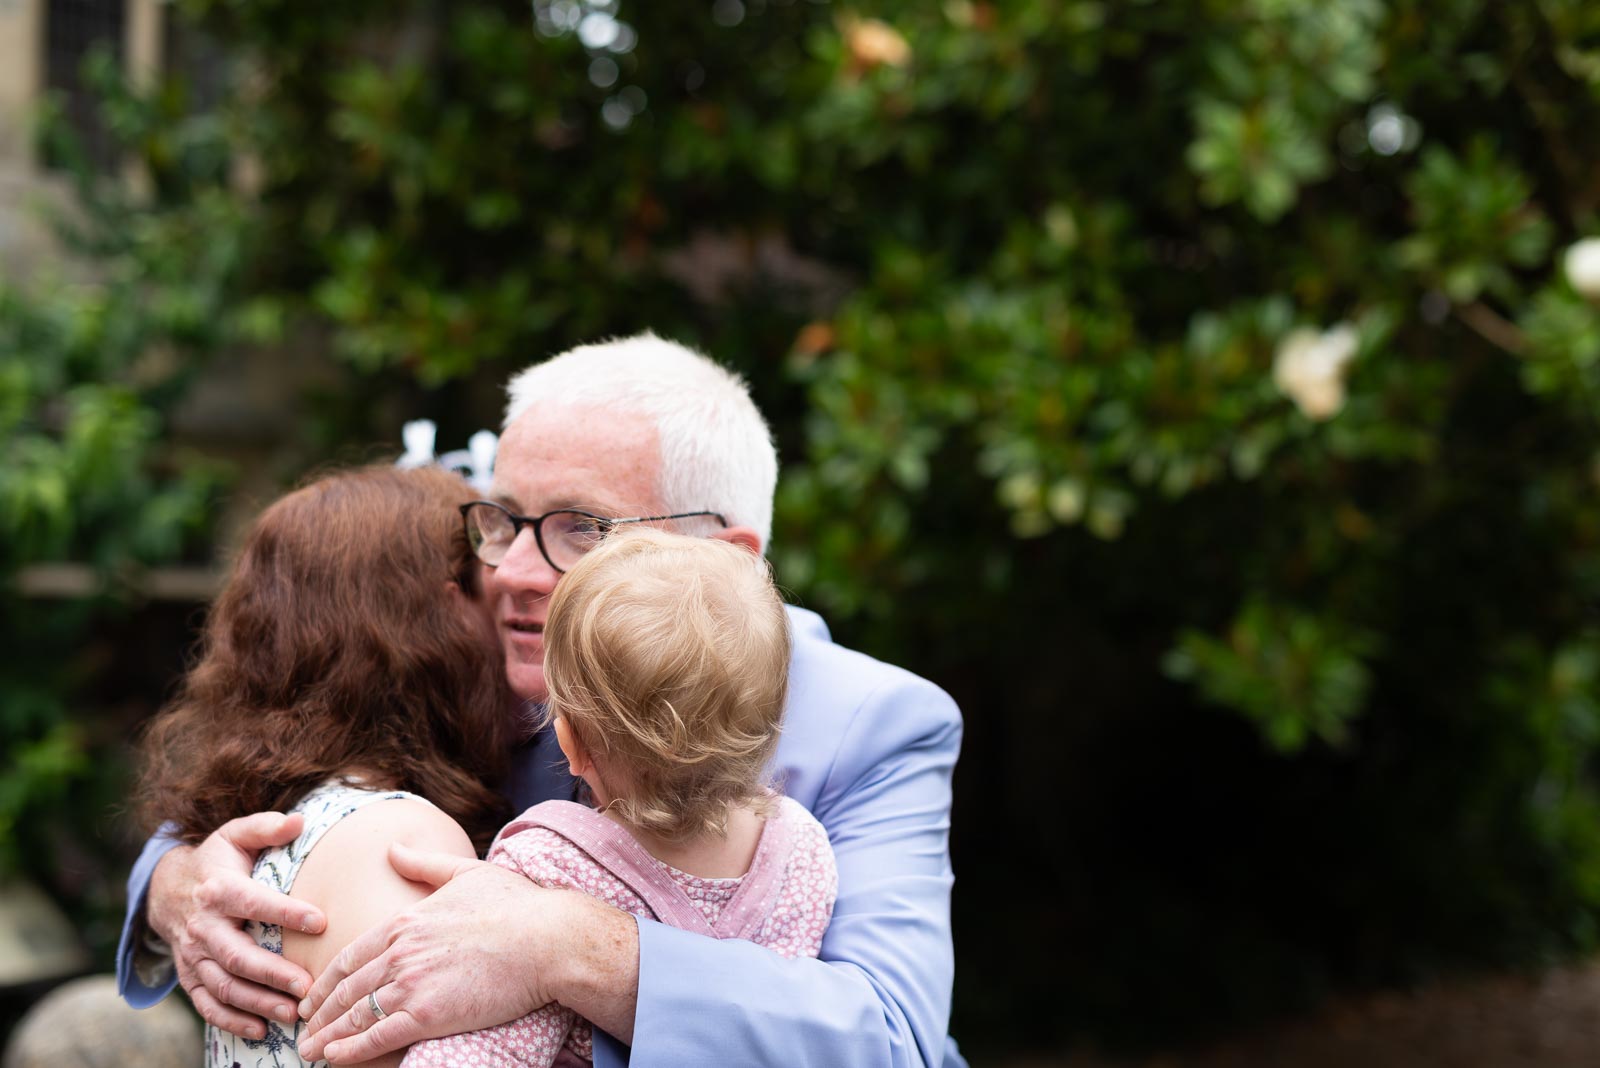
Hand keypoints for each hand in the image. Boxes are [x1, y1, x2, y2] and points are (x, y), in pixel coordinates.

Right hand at [147, 812, 326, 1037]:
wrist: (166, 888)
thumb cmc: (217, 860)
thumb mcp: (235, 834)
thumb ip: (266, 827)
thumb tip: (300, 821)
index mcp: (218, 889)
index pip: (253, 902)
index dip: (285, 912)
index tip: (321, 922)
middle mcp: (203, 927)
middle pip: (237, 956)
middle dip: (272, 975)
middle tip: (308, 987)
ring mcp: (193, 956)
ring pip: (224, 986)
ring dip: (258, 1004)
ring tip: (293, 1014)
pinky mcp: (189, 976)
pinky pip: (207, 1005)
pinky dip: (231, 1021)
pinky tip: (262, 1032)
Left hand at [297, 843, 556, 1063]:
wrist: (547, 937)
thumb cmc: (516, 904)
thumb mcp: (466, 873)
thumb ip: (424, 865)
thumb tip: (394, 848)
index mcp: (406, 922)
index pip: (351, 955)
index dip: (326, 979)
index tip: (312, 995)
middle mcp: (400, 953)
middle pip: (346, 988)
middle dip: (318, 1012)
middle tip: (300, 1029)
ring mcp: (411, 984)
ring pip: (354, 1015)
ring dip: (327, 1036)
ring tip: (308, 1051)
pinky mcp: (428, 1014)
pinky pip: (377, 1037)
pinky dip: (350, 1050)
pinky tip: (333, 1058)